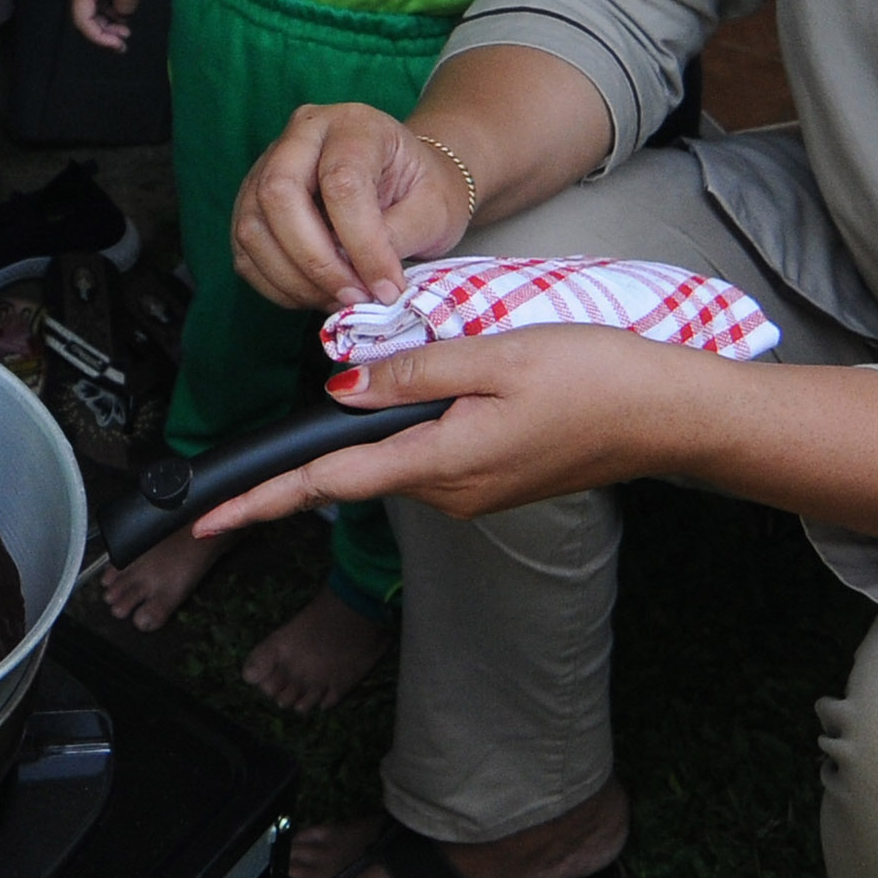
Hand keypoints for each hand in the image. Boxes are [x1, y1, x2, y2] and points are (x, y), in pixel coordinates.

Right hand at [69, 0, 155, 54]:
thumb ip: (125, 3)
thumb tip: (122, 15)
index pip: (82, 19)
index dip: (97, 36)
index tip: (117, 44)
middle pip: (86, 16)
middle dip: (103, 32)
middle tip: (123, 43)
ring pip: (95, 9)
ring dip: (108, 23)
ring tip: (126, 33)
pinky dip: (112, 10)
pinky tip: (126, 15)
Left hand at [191, 328, 711, 536]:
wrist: (670, 414)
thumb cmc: (594, 378)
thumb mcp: (494, 356)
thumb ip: (411, 374)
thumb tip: (340, 390)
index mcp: (441, 463)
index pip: (329, 483)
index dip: (263, 499)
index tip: (208, 521)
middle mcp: (449, 493)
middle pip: (354, 474)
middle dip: (303, 465)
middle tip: (238, 473)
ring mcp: (471, 494)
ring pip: (392, 463)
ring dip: (365, 440)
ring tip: (355, 403)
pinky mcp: (491, 482)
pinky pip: (426, 460)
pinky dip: (404, 437)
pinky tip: (415, 405)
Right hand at [232, 103, 474, 311]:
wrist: (404, 181)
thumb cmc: (422, 190)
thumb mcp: (434, 209)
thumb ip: (397, 237)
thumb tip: (359, 275)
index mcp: (353, 125)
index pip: (341, 182)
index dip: (362, 244)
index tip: (387, 288)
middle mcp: (300, 137)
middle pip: (278, 195)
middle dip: (316, 261)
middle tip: (354, 297)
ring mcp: (266, 167)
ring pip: (253, 228)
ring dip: (295, 280)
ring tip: (339, 301)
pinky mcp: (251, 204)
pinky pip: (246, 253)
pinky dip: (277, 286)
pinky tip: (316, 295)